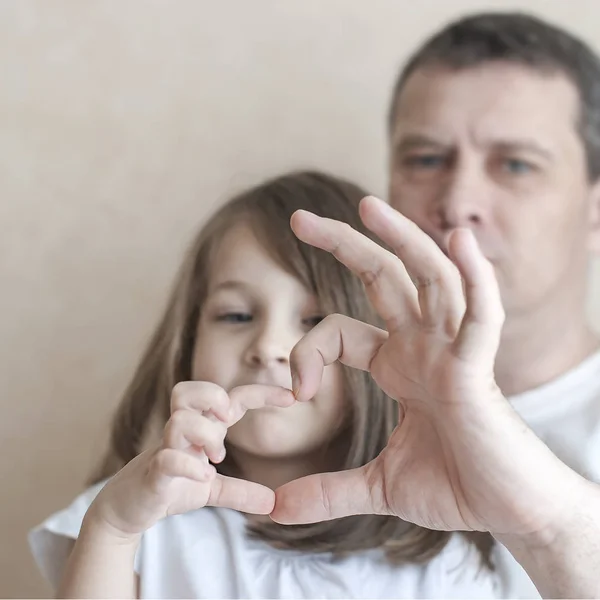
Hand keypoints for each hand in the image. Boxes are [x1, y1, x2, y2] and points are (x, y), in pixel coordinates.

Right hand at [87, 382, 294, 539]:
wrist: (127, 510)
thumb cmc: (169, 487)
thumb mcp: (210, 490)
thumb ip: (239, 491)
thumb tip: (273, 503)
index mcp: (200, 428)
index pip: (231, 397)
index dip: (261, 393)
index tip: (292, 397)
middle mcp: (181, 431)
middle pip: (189, 390)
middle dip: (213, 398)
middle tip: (226, 420)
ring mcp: (164, 448)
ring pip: (180, 420)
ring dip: (205, 435)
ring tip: (216, 460)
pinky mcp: (152, 472)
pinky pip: (168, 458)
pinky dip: (189, 466)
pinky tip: (204, 477)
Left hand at [272, 196, 583, 537]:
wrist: (507, 513)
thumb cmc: (455, 488)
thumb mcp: (377, 485)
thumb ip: (326, 491)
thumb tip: (274, 509)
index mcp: (398, 364)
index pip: (340, 329)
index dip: (305, 352)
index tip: (294, 392)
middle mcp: (424, 346)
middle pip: (383, 277)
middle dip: (343, 244)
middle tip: (299, 218)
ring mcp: (453, 352)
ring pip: (431, 278)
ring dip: (402, 239)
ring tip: (368, 206)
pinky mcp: (480, 372)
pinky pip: (483, 316)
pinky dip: (476, 278)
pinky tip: (461, 241)